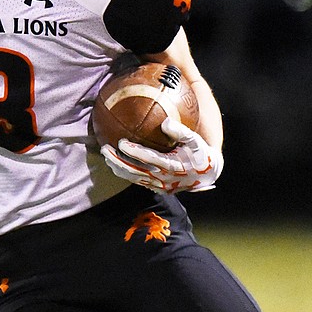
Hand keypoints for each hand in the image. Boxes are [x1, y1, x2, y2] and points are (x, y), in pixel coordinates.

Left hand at [100, 117, 223, 193]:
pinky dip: (125, 173)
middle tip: (104, 149)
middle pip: (135, 171)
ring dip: (118, 168)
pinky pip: (138, 181)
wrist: (207, 175)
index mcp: (173, 166)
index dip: (134, 152)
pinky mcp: (157, 189)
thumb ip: (181, 131)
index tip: (121, 142)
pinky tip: (116, 164)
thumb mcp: (195, 140)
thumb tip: (164, 122)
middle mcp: (163, 178)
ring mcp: (159, 186)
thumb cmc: (200, 153)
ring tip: (106, 156)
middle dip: (117, 161)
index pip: (149, 159)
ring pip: (133, 178)